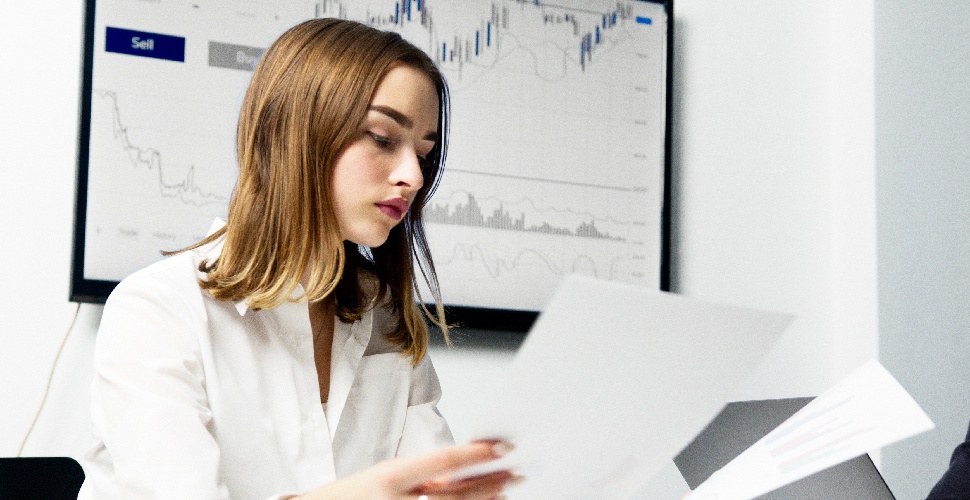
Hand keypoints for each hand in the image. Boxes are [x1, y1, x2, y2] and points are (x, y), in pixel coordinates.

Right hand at [298, 440, 515, 499]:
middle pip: (456, 493)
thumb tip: (463, 468)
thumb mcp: (384, 477)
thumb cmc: (351, 497)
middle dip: (491, 483)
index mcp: (390, 476)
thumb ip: (421, 474)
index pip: (442, 461)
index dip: (476, 454)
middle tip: (517, 471)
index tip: (503, 447)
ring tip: (504, 490)